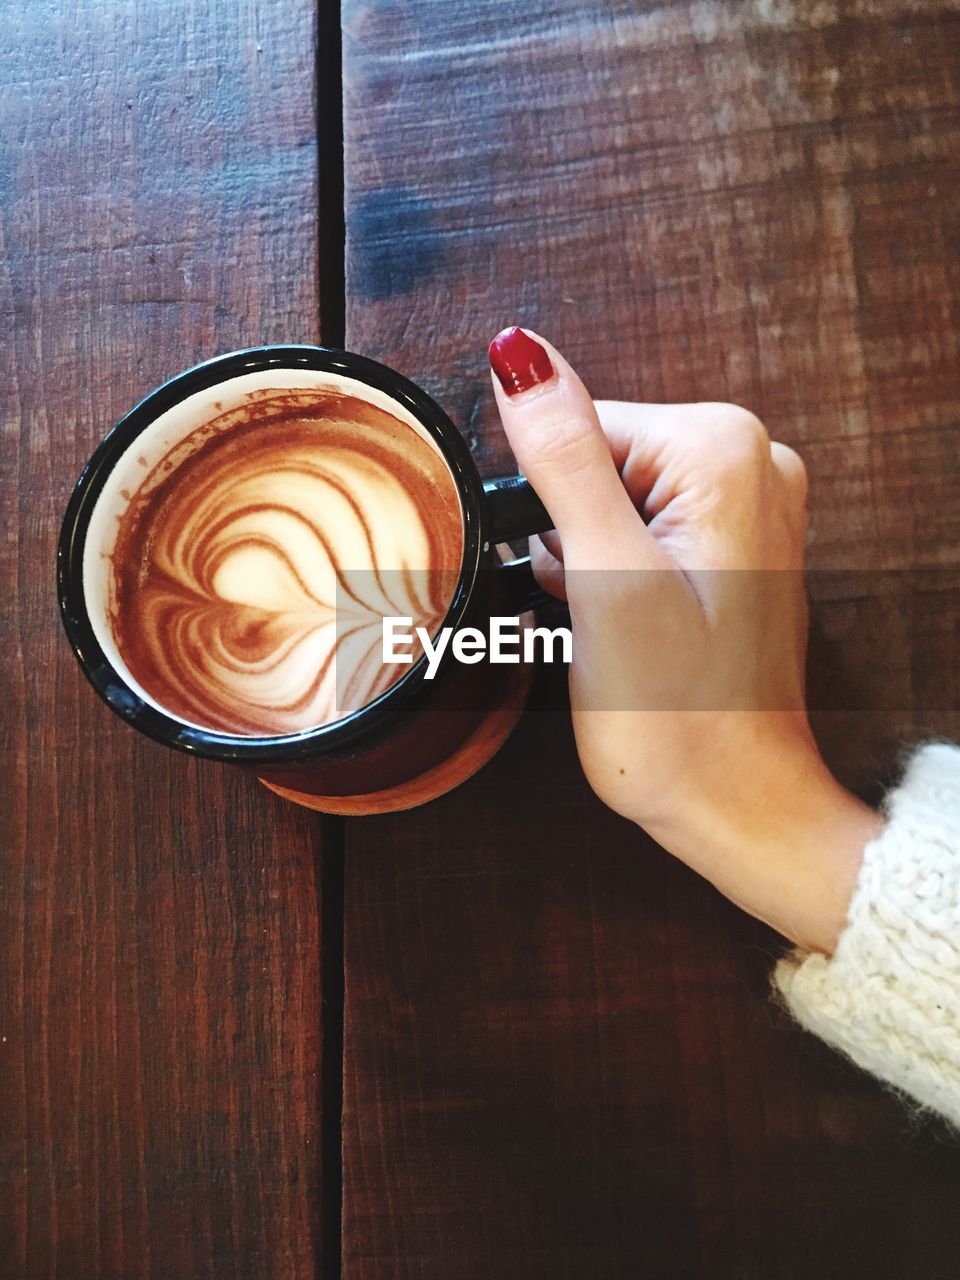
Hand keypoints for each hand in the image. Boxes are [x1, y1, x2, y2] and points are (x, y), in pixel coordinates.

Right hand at [489, 326, 882, 952]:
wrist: (732, 803)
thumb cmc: (678, 714)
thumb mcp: (608, 577)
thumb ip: (562, 457)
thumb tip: (517, 354)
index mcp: (722, 449)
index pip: (580, 426)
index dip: (551, 509)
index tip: (578, 575)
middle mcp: (747, 462)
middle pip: (595, 460)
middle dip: (570, 538)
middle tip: (599, 610)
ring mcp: (742, 507)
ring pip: (606, 499)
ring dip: (585, 562)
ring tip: (615, 627)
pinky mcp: (726, 548)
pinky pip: (634, 531)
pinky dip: (609, 576)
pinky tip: (624, 626)